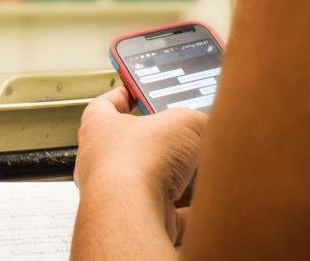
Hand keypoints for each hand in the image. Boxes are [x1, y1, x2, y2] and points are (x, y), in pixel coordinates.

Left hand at [74, 87, 206, 244]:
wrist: (131, 212)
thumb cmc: (136, 161)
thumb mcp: (183, 122)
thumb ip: (197, 120)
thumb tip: (210, 125)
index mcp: (98, 127)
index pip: (106, 104)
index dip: (123, 95)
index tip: (135, 90)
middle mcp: (101, 161)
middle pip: (131, 146)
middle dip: (159, 142)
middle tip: (182, 135)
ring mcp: (116, 194)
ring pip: (149, 182)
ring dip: (174, 178)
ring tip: (199, 169)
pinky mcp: (134, 219)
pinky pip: (165, 214)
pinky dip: (186, 212)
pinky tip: (204, 206)